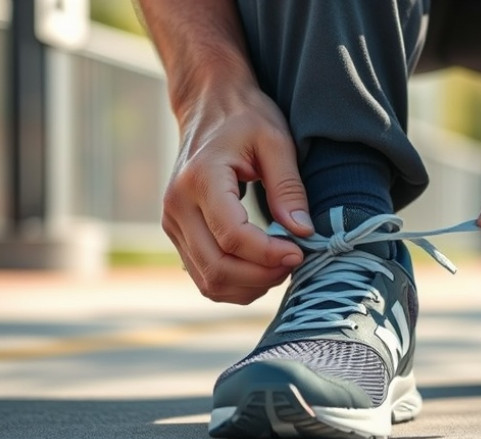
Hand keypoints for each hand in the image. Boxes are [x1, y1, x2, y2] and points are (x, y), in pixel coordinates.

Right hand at [162, 84, 312, 303]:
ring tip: (280, 265)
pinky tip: (261, 267)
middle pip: (217, 267)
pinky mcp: (178, 234)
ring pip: (208, 281)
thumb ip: (289, 188)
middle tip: (295, 261)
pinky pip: (204, 276)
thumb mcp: (276, 142)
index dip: (269, 254)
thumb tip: (303, 232)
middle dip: (262, 276)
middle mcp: (177, 206)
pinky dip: (235, 284)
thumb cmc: (246, 119)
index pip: (233, 236)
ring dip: (249, 286)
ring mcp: (172, 223)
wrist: (208, 106)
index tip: (300, 252)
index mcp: (201, 179)